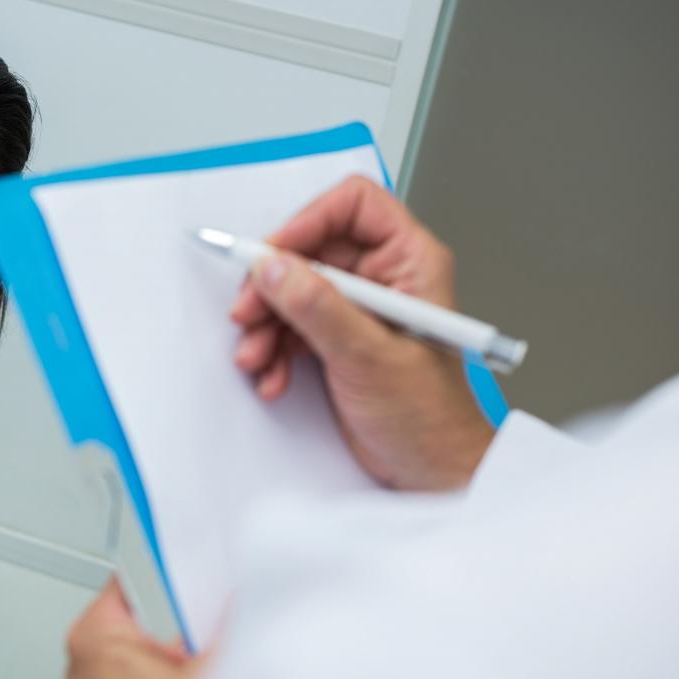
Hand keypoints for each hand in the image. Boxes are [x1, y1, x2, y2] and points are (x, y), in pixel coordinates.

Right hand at [230, 175, 493, 489]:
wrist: (429, 473)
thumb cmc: (429, 417)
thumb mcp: (368, 356)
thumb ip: (317, 307)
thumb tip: (274, 267)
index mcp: (411, 262)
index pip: (353, 206)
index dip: (308, 222)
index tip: (272, 255)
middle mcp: (384, 278)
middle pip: (311, 250)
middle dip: (273, 285)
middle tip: (248, 314)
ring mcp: (358, 309)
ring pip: (293, 290)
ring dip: (266, 324)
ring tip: (257, 358)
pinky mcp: (337, 340)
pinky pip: (291, 326)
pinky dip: (274, 350)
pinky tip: (273, 377)